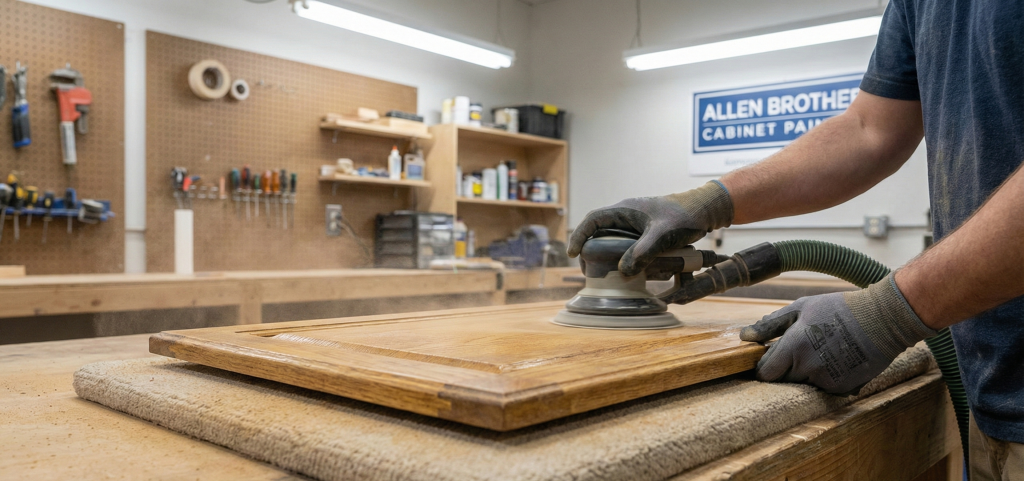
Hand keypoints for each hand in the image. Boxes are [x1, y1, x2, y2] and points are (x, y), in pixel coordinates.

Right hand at [567, 181, 732, 275]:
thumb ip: (643, 252)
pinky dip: (623, 257)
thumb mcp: (662, 234)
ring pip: (613, 240)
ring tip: (603, 273)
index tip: (573, 253)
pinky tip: (627, 271)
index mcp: (625, 209)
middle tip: (586, 269)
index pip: (593, 220)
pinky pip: (627, 244)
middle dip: (590, 250)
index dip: (580, 236)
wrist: (705, 209)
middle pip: (599, 232)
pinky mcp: (646, 232)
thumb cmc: (684, 215)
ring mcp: (636, 224)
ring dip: (606, 255)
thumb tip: (623, 271)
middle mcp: (627, 215)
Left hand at [740, 273, 936, 394]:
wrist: (882, 319)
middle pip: (783, 382)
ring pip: (802, 387)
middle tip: (799, 353)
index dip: (764, 369)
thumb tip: (744, 336)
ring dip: (805, 376)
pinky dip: (825, 380)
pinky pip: (823, 390)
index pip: (765, 373)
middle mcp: (807, 367)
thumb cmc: (838, 309)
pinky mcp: (842, 388)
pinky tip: (835, 361)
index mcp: (793, 346)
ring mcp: (826, 380)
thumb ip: (771, 324)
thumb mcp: (801, 308)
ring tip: (820, 353)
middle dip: (785, 371)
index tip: (769, 363)